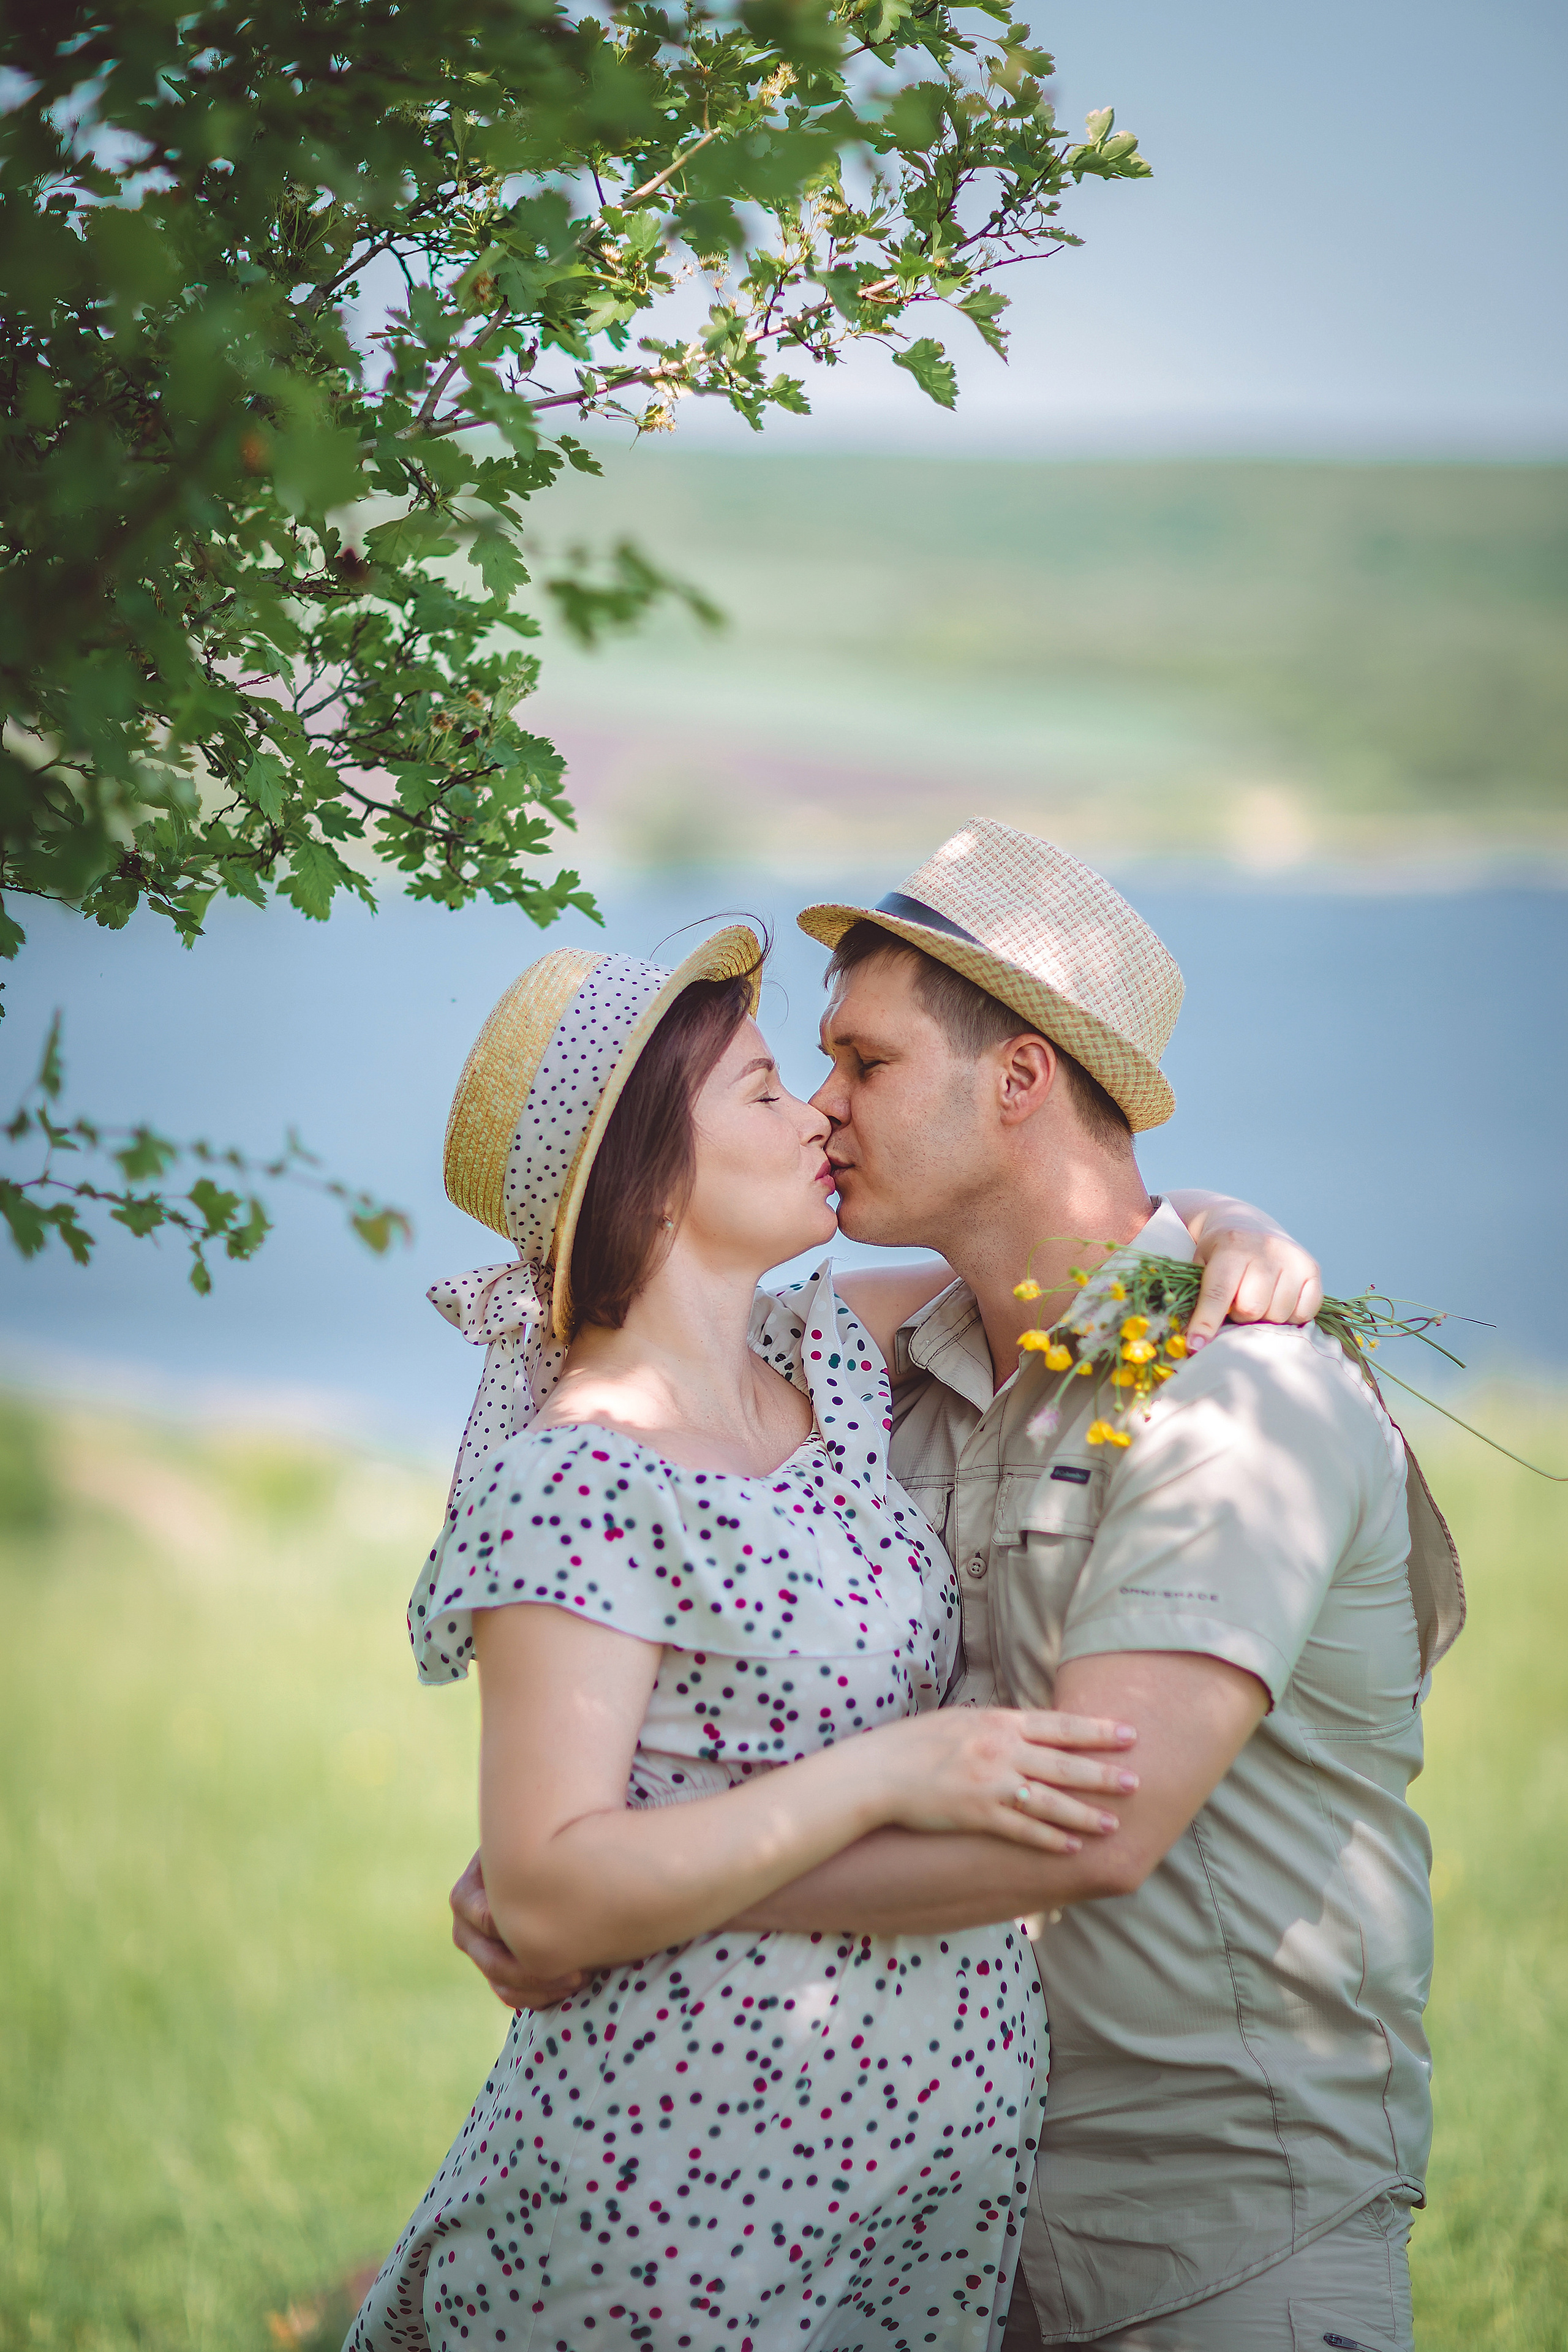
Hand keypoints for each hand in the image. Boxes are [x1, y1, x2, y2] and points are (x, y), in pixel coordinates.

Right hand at [450, 1850, 583, 2010]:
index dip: (528, 1934)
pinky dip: (536, 1997)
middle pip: (493, 1961)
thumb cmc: (539, 1845)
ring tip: (578, 1979)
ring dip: (539, 1988)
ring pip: (500, 1982)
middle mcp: (464, 1925)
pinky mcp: (493, 1967)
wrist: (531, 1859)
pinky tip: (566, 1989)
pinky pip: (508, 1993)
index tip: (573, 1937)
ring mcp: (477, 1950)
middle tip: (580, 1971)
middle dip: (538, 1971)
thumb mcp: (532, 1844)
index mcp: (466, 1894)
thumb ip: (535, 1856)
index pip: (490, 1921)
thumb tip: (553, 1868)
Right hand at [875, 1708, 1137, 1853]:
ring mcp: (990, 1784)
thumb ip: (1000, 1725)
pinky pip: (1022, 1830)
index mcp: (999, 1721)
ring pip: (1050, 1801)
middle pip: (1064, 1764)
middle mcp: (1001, 1750)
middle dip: (1104, 1774)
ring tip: (1113, 1824)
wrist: (879, 1771)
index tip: (1130, 1734)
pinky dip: (1048, 1840)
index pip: (1060, 1725)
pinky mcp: (978, 1815)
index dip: (1098, 1731)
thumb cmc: (918, 1742)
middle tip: (1137, 1782)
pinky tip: (1071, 1847)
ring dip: (1085, 1814)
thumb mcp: (963, 1719)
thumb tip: (1031, 1726)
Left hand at [1188, 1224, 1322, 1348]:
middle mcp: (1266, 1249)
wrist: (1249, 1224)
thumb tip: (1196, 1342)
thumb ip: (1199, 1297)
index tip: (1196, 1346)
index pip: (1219, 1293)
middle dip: (1238, 1315)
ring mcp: (1293, 1258)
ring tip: (1257, 1298)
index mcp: (1232, 1245)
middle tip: (1235, 1302)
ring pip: (1277, 1315)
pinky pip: (1303, 1313)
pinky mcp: (1313, 1269)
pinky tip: (1278, 1299)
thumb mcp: (1200, 1264)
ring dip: (1263, 1317)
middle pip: (1251, 1309)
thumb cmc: (1219, 1252)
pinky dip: (1289, 1315)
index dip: (1206, 1322)